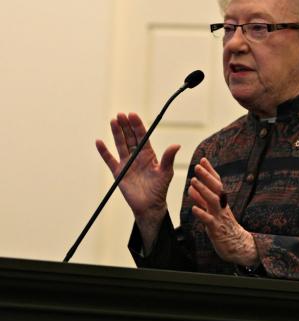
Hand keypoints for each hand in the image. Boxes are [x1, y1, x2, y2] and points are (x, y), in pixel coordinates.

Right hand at [96, 113, 179, 246]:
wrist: (149, 206)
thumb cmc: (159, 189)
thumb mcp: (166, 173)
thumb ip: (168, 158)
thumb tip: (176, 145)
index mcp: (149, 154)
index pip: (142, 136)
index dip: (137, 125)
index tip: (133, 115)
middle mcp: (137, 156)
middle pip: (130, 137)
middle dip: (126, 126)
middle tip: (121, 114)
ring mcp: (127, 163)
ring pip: (120, 144)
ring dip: (116, 133)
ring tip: (113, 121)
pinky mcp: (118, 172)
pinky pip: (109, 160)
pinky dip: (104, 152)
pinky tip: (99, 142)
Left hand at [188, 158, 257, 265]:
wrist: (237, 245)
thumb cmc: (224, 227)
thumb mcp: (212, 210)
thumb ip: (202, 199)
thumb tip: (192, 188)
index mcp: (221, 201)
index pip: (216, 182)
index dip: (210, 171)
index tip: (203, 159)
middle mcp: (222, 206)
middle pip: (216, 188)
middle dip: (207, 176)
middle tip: (197, 166)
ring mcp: (220, 217)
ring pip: (213, 201)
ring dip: (203, 191)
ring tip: (193, 182)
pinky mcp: (216, 229)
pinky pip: (209, 221)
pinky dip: (202, 214)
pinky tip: (194, 208)